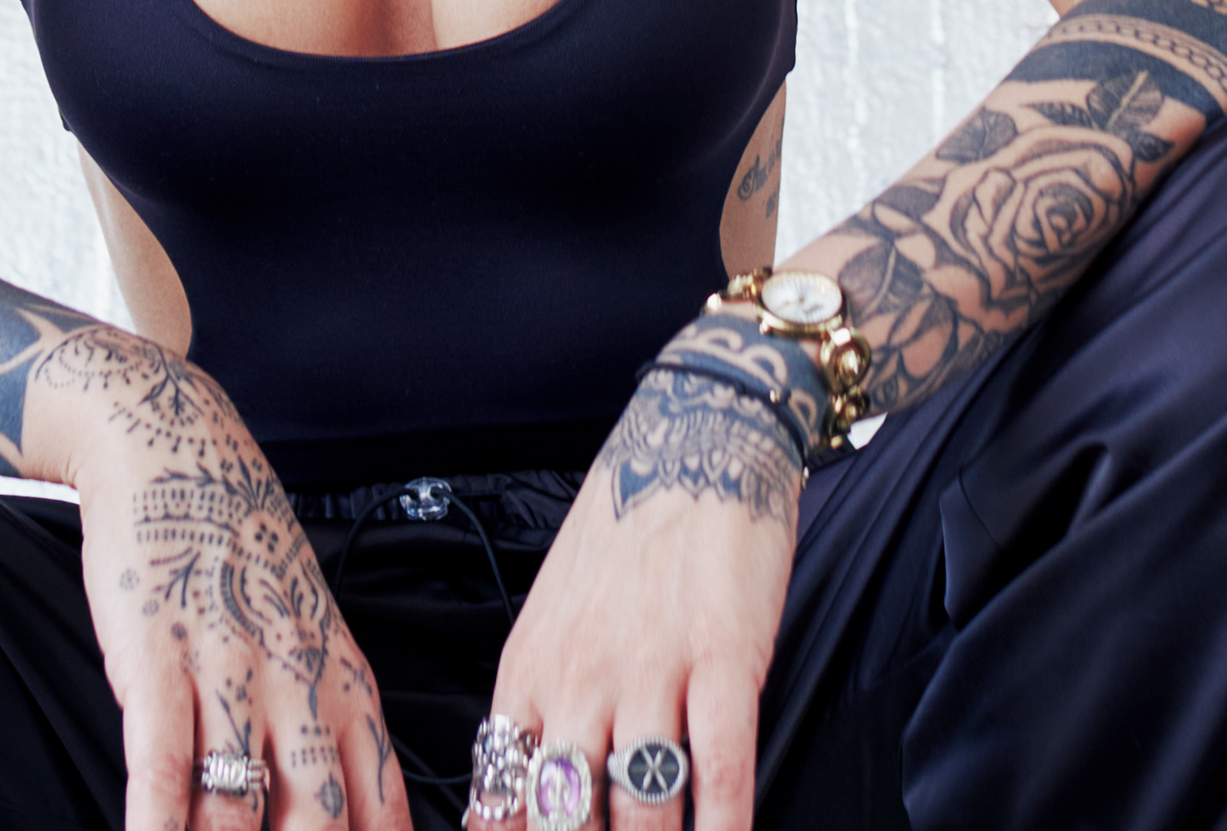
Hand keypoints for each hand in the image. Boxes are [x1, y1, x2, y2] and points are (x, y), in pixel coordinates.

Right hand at [37, 332, 407, 830]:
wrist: (180, 450)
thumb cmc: (242, 557)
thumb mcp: (314, 637)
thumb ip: (336, 730)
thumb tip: (364, 820)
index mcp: (349, 691)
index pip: (383, 814)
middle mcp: (301, 693)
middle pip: (320, 830)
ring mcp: (231, 679)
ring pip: (243, 815)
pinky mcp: (159, 667)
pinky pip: (164, 770)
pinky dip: (160, 828)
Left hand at [485, 343, 808, 830]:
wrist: (697, 436)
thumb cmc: (626, 534)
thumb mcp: (554, 619)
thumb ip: (538, 707)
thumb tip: (513, 802)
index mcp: (528, 672)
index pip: (504, 797)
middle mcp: (578, 679)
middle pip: (566, 817)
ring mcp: (649, 670)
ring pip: (640, 811)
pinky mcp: (721, 658)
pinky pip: (719, 772)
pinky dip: (722, 830)